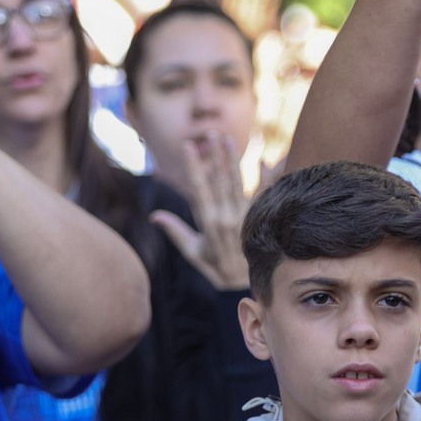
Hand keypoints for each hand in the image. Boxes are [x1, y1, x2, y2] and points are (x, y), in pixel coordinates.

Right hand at [150, 130, 253, 289]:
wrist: (245, 286)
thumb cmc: (217, 268)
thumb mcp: (193, 251)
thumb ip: (175, 230)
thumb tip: (154, 216)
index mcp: (208, 222)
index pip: (198, 188)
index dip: (193, 166)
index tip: (187, 146)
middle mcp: (226, 217)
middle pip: (219, 180)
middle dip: (215, 155)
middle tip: (211, 133)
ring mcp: (244, 217)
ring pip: (238, 183)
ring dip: (234, 160)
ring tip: (228, 140)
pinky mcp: (259, 219)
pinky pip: (263, 195)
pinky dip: (265, 178)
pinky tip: (265, 160)